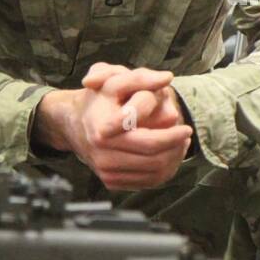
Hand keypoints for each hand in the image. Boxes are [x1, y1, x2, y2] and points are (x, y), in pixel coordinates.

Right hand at [32, 64, 191, 190]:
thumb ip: (141, 77)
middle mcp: (103, 155)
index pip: (149, 141)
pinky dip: (163, 170)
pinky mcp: (111, 182)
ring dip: (173, 159)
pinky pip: (146, 182)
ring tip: (180, 143)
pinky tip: (168, 153)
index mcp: (104, 131)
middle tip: (186, 134)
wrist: (73, 124)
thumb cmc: (97, 100)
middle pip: (154, 159)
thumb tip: (167, 77)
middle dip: (176, 148)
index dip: (172, 136)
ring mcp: (106, 171)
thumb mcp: (114, 81)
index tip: (187, 128)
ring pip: (153, 174)